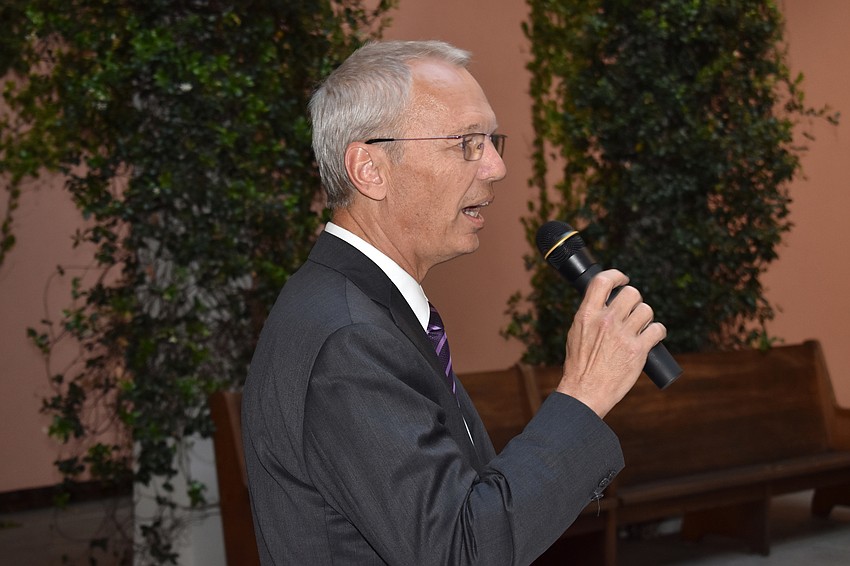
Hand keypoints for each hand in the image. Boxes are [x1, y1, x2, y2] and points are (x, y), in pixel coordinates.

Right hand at [555, 269, 666, 416]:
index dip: (617, 276)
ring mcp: (623, 335)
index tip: (623, 279)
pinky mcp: (638, 351)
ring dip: (646, 318)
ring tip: (639, 328)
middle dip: (635, 300)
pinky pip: (658, 329)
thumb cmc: (579, 365)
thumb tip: (605, 302)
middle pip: (632, 293)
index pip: (603, 281)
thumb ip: (590, 315)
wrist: (585, 392)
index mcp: (587, 314)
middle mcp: (606, 321)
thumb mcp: (576, 333)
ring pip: (647, 310)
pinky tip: (651, 338)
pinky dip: (657, 332)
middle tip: (632, 311)